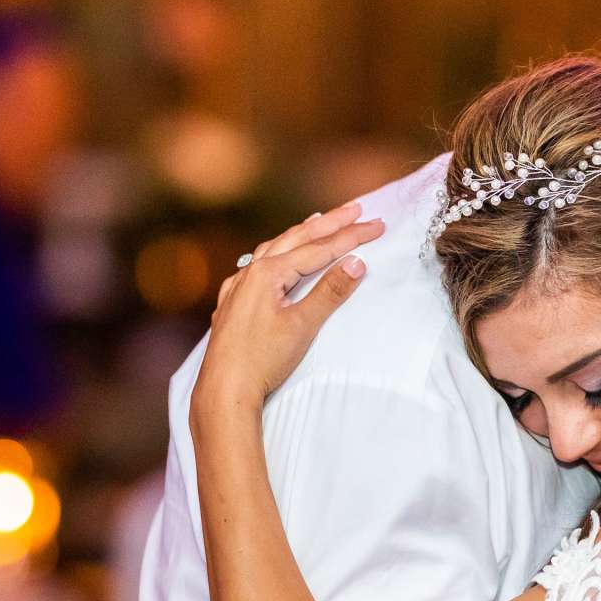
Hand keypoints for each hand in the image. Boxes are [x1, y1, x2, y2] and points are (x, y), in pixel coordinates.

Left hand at [194, 204, 384, 410]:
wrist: (224, 390)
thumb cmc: (262, 360)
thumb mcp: (302, 326)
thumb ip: (330, 292)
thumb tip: (356, 263)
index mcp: (268, 273)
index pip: (319, 249)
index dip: (351, 236)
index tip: (377, 225)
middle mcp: (249, 274)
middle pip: (296, 239)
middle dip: (328, 223)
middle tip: (355, 209)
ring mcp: (237, 288)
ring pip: (273, 249)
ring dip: (299, 235)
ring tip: (318, 223)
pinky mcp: (232, 305)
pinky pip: (256, 268)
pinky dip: (275, 255)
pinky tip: (274, 259)